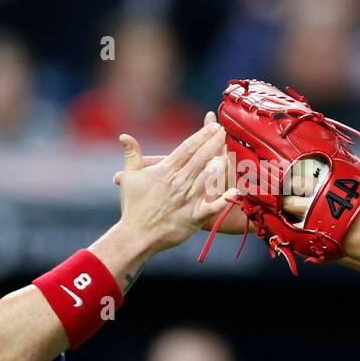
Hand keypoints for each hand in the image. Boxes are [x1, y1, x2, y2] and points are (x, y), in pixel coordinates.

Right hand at [117, 116, 234, 253]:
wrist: (136, 235)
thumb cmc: (133, 206)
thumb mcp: (130, 177)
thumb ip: (132, 154)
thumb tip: (123, 135)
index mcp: (165, 171)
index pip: (187, 148)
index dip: (202, 135)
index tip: (214, 125)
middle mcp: (179, 182)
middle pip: (201, 159)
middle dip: (215, 143)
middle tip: (227, 131)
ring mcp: (188, 200)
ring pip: (208, 178)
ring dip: (221, 165)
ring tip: (233, 152)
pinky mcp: (194, 217)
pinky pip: (212, 208)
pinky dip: (224, 200)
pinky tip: (236, 191)